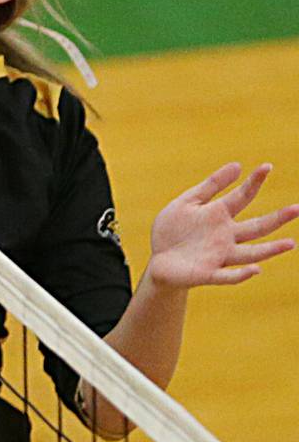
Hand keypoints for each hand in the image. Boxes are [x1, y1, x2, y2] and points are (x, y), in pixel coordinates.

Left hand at [147, 163, 298, 291]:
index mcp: (219, 215)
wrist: (156, 259)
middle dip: (277, 219)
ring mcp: (219, 256)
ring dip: (270, 250)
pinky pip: (228, 276)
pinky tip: (255, 270)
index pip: (242, 197)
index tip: (267, 166)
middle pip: (256, 227)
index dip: (254, 182)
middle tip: (297, 209)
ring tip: (291, 243)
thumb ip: (211, 186)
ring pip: (250, 253)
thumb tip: (238, 165)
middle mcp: (226, 236)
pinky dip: (241, 275)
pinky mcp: (208, 273)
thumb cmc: (173, 230)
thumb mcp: (188, 202)